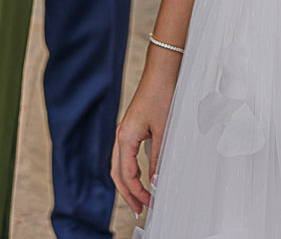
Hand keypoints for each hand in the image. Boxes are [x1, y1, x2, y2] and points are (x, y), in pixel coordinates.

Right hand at [113, 62, 177, 216]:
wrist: (161, 72)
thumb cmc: (162, 95)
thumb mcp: (163, 129)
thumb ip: (158, 157)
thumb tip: (156, 180)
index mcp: (125, 138)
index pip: (127, 175)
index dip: (137, 192)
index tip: (149, 203)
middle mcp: (120, 136)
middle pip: (117, 174)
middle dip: (127, 193)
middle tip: (139, 209)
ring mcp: (124, 132)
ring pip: (118, 166)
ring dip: (127, 183)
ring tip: (138, 198)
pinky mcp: (131, 128)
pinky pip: (124, 156)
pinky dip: (129, 170)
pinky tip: (139, 176)